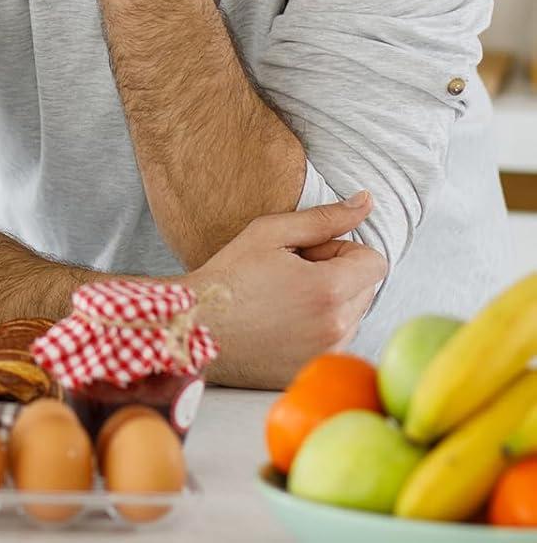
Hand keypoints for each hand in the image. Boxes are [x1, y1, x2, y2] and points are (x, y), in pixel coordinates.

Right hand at [186, 194, 387, 388]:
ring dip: (331, 302)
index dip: (342, 250)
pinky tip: (285, 322)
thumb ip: (324, 218)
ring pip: (353, 315)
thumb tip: (367, 201)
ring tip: (286, 298)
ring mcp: (328, 354)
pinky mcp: (318, 371)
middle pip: (366, 288)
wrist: (198, 325)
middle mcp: (336, 327)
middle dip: (338, 274)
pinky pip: (338, 341)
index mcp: (328, 289)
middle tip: (292, 273)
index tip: (310, 254)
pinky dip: (320, 328)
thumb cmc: (229, 275)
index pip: (375, 262)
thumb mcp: (270, 233)